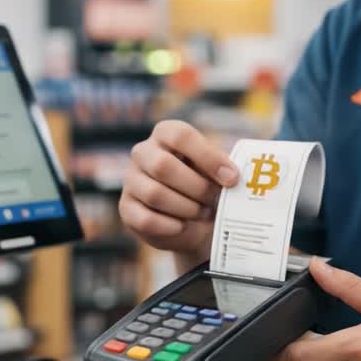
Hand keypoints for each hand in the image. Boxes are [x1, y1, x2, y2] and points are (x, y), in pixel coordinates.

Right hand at [120, 120, 237, 261]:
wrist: (192, 220)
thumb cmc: (206, 186)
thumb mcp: (216, 172)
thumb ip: (224, 169)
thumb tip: (233, 176)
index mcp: (166, 134)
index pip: (181, 136)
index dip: (208, 157)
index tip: (232, 178)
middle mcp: (143, 152)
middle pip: (163, 166)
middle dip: (196, 187)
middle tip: (214, 199)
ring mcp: (131, 180)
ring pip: (155, 194)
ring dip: (186, 208)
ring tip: (201, 212)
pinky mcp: (126, 208)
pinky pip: (146, 219)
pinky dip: (171, 226)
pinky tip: (183, 225)